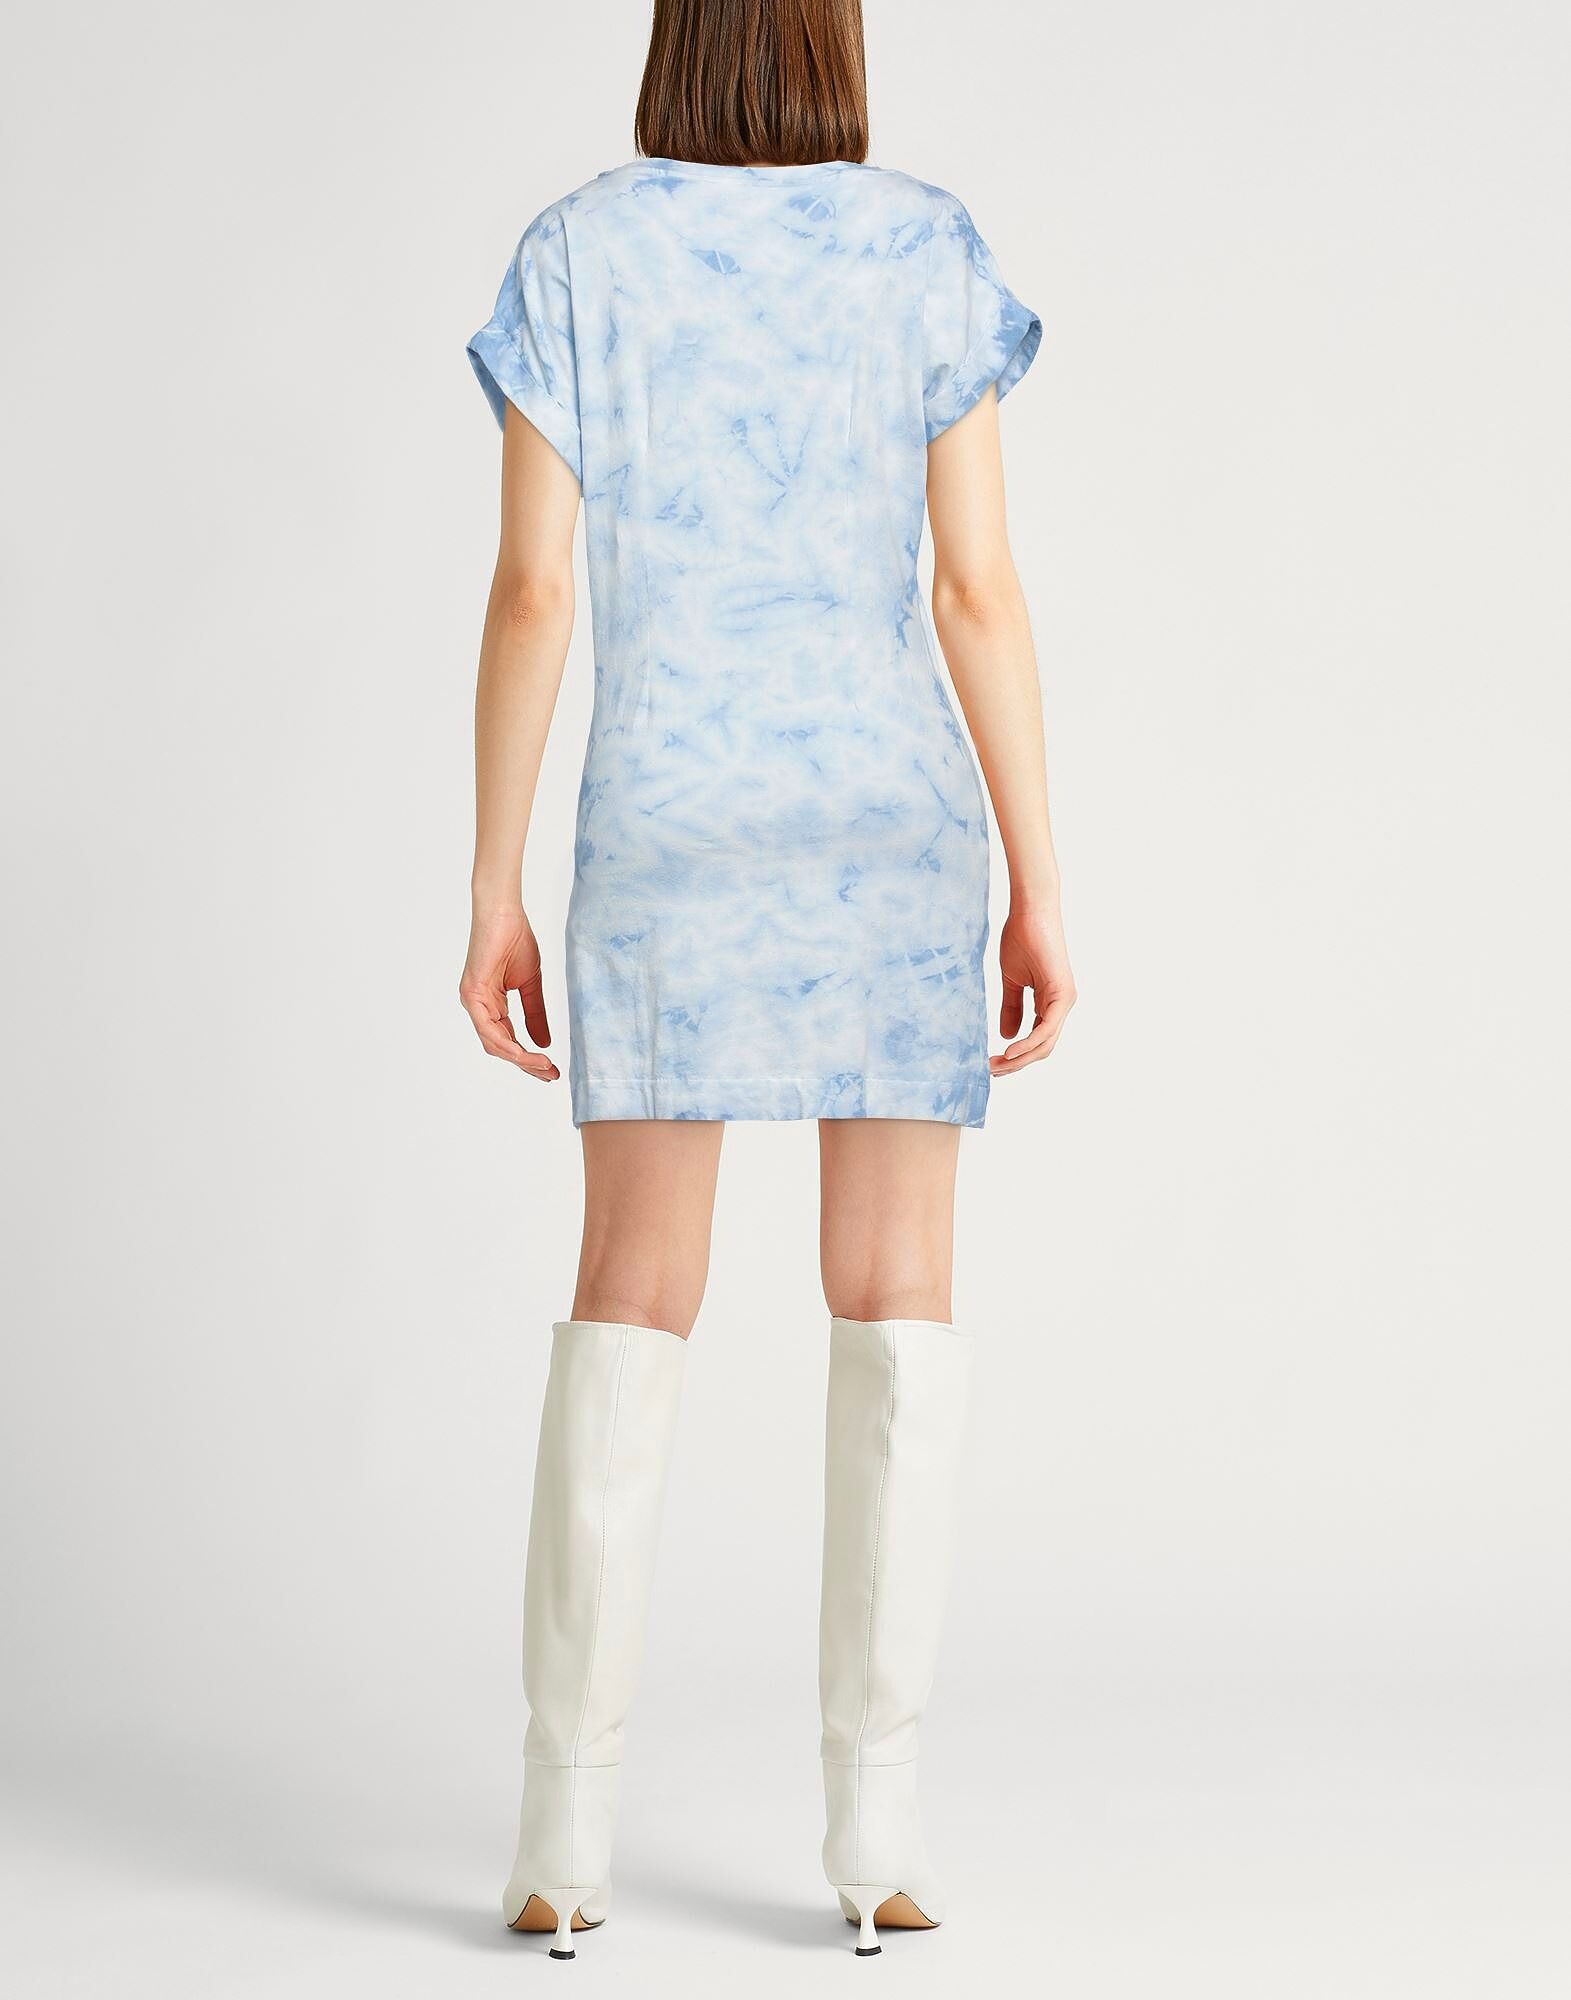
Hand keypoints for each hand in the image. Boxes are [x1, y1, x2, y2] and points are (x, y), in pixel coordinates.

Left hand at [459, 904, 559, 1080]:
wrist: (504, 912)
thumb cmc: (515, 939)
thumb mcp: (531, 984)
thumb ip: (535, 1014)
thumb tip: (544, 1044)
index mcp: (490, 1005)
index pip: (508, 1041)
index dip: (529, 1058)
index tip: (551, 1069)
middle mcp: (478, 1007)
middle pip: (500, 1048)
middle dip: (527, 1065)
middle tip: (550, 1075)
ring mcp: (472, 1002)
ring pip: (494, 1044)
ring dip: (520, 1060)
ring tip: (544, 1067)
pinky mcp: (472, 994)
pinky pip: (488, 1029)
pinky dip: (508, 1045)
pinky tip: (525, 1053)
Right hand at [991, 905, 1075, 1074]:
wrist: (1030, 912)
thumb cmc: (1022, 938)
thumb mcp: (1012, 981)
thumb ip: (1012, 1008)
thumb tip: (1007, 1036)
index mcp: (1051, 1002)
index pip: (1037, 1040)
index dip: (1016, 1056)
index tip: (992, 1063)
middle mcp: (1062, 1005)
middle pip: (1042, 1048)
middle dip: (1016, 1064)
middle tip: (991, 1070)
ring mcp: (1065, 1001)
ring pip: (1045, 1044)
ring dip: (1020, 1059)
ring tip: (996, 1065)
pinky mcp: (1062, 994)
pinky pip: (1047, 1029)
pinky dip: (1029, 1043)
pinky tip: (1011, 1051)